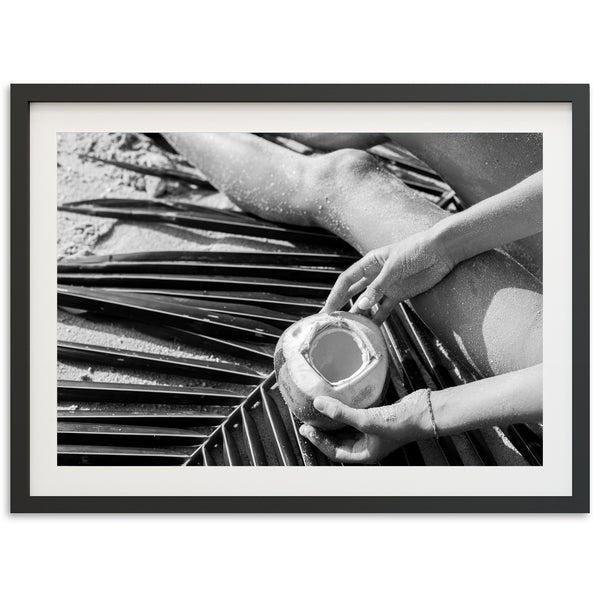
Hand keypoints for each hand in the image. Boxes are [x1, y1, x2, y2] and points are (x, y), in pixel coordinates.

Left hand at [299, 392, 428, 463]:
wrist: (424, 411)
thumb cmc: (400, 424)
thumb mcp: (366, 420)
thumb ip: (341, 412)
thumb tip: (318, 403)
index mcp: (364, 454)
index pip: (334, 451)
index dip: (318, 442)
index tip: (306, 429)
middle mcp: (366, 445)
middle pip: (337, 441)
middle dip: (322, 432)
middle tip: (307, 421)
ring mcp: (371, 432)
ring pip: (345, 430)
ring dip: (332, 422)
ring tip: (318, 412)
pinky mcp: (375, 418)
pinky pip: (354, 418)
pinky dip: (344, 413)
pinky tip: (337, 404)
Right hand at [322, 229, 454, 323]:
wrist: (442, 251)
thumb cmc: (417, 250)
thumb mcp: (394, 267)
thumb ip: (378, 287)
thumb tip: (362, 306)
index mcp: (369, 263)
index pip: (346, 280)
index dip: (335, 295)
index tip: (327, 310)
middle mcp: (375, 275)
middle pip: (353, 292)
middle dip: (341, 306)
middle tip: (331, 322)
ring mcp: (386, 286)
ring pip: (367, 303)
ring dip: (359, 315)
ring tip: (349, 329)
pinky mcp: (399, 295)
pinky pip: (384, 309)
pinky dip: (377, 319)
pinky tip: (370, 330)